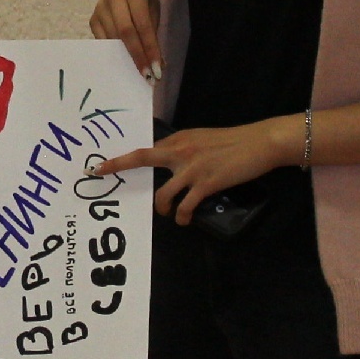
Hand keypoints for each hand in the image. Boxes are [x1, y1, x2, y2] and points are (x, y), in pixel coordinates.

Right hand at [89, 0, 161, 77]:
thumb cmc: (146, 2)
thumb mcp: (154, 12)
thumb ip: (154, 36)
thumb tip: (157, 67)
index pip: (143, 24)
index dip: (149, 48)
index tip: (156, 69)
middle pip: (125, 31)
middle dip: (137, 55)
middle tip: (146, 74)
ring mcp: (100, 7)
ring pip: (112, 37)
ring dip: (125, 57)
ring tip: (137, 71)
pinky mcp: (93, 19)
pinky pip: (102, 40)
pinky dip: (113, 53)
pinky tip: (122, 62)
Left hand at [93, 117, 298, 222]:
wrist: (259, 143)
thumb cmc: (233, 141)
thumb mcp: (202, 139)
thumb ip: (182, 149)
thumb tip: (168, 161)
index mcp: (179, 139)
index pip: (146, 150)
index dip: (123, 159)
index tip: (101, 165)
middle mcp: (181, 150)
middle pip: (142, 158)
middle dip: (118, 166)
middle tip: (99, 174)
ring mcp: (192, 167)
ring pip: (163, 193)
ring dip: (162, 208)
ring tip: (169, 213)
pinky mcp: (207, 183)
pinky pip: (185, 205)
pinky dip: (183, 216)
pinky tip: (185, 220)